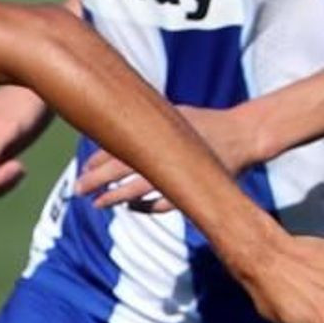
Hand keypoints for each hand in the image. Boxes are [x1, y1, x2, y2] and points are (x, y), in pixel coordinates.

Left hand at [73, 103, 259, 213]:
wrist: (245, 135)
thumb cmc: (207, 123)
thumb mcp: (176, 114)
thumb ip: (149, 120)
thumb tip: (116, 122)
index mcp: (160, 131)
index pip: (121, 145)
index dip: (99, 159)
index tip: (84, 168)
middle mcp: (167, 151)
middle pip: (123, 168)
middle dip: (97, 179)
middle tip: (78, 189)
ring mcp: (179, 173)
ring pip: (139, 189)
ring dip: (116, 197)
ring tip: (97, 203)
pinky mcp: (192, 189)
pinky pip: (163, 205)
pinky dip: (146, 207)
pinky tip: (132, 208)